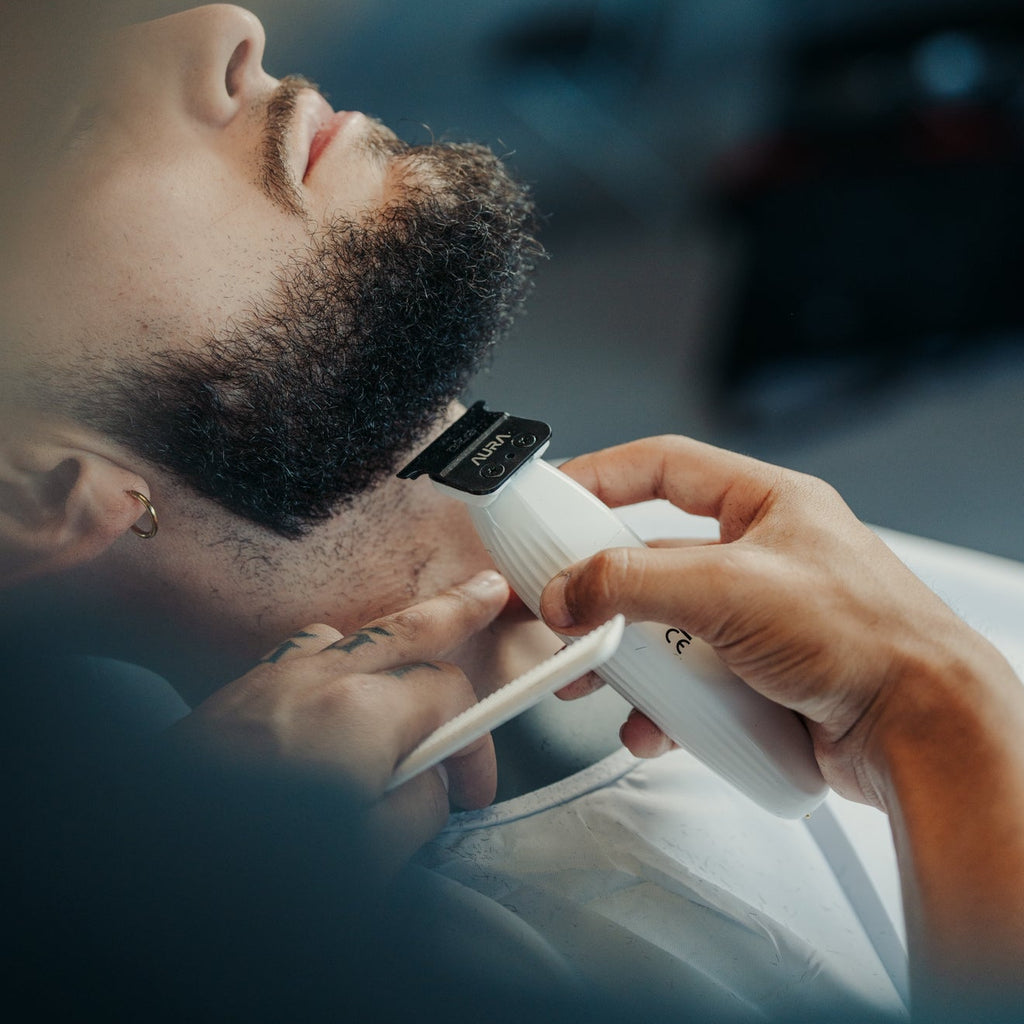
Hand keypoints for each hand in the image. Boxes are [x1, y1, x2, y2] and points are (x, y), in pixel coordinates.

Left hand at [173, 570, 508, 867]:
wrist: (148, 856)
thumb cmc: (251, 864)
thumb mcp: (368, 861)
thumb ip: (417, 808)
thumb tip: (426, 783)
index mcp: (359, 714)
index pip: (452, 694)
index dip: (477, 740)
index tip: (472, 784)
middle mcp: (316, 678)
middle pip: (408, 629)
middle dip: (456, 611)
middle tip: (488, 591)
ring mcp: (271, 678)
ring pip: (354, 637)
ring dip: (392, 644)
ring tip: (419, 646)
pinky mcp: (238, 693)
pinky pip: (304, 652)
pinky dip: (338, 659)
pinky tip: (340, 687)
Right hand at [538, 435, 1003, 807]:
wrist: (923, 733)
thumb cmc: (871, 640)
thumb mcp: (731, 588)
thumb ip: (635, 583)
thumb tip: (568, 591)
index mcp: (765, 506)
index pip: (665, 467)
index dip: (602, 474)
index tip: (553, 494)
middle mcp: (760, 558)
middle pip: (654, 557)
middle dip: (603, 588)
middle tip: (559, 605)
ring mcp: (758, 620)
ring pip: (666, 627)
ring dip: (625, 657)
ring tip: (592, 678)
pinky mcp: (759, 678)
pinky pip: (689, 683)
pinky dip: (662, 706)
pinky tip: (651, 724)